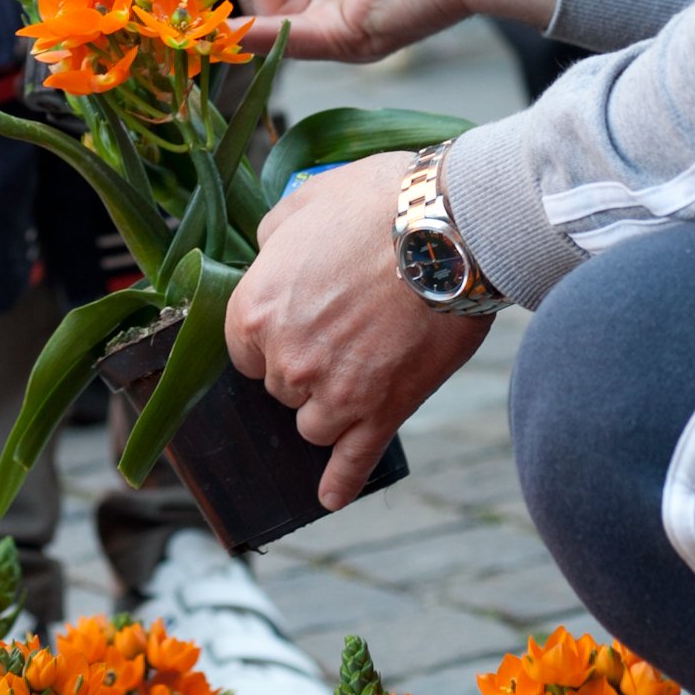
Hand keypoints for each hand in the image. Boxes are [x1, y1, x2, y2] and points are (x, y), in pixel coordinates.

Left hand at [226, 153, 488, 506]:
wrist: (449, 227)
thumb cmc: (377, 204)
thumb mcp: (304, 199)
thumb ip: (274, 235)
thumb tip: (268, 251)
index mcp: (256, 309)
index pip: (245, 352)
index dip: (274, 339)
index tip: (299, 325)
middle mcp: (286, 359)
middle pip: (282, 388)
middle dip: (306, 367)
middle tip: (345, 333)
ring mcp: (334, 392)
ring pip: (313, 425)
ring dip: (330, 408)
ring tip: (360, 377)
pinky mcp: (383, 411)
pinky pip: (353, 461)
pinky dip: (341, 482)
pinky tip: (331, 495)